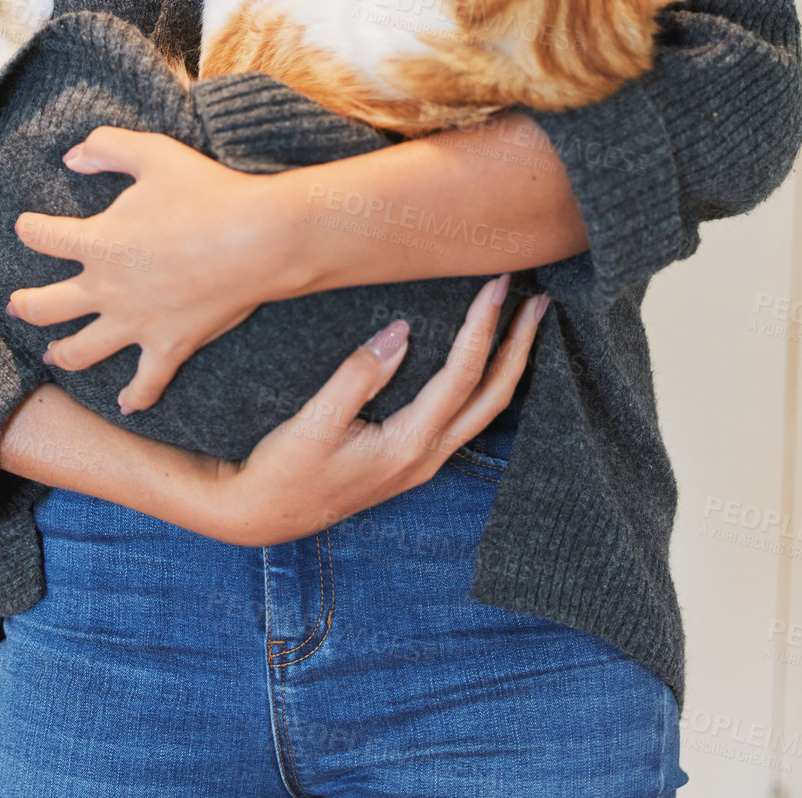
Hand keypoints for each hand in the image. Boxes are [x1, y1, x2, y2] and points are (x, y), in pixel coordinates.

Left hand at [8, 126, 299, 413]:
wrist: (259, 238)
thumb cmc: (208, 192)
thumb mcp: (154, 153)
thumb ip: (107, 147)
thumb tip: (71, 157)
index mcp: (99, 242)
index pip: (43, 238)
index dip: (29, 229)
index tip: (26, 226)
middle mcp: (107, 289)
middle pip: (45, 306)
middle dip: (25, 304)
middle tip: (17, 303)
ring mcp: (136, 323)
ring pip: (81, 351)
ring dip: (62, 353)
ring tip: (53, 353)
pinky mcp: (169, 345)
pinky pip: (146, 382)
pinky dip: (135, 396)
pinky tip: (126, 405)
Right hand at [205, 276, 546, 544]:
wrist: (263, 516)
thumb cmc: (284, 471)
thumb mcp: (314, 421)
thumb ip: (359, 375)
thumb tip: (401, 331)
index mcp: (409, 445)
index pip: (462, 375)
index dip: (483, 326)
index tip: (496, 286)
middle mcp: (427, 457)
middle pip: (494, 397)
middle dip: (520, 347)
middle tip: (538, 301)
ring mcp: (422, 462)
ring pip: (485, 411)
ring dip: (509, 366)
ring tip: (523, 325)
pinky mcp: (410, 460)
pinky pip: (466, 419)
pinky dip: (485, 385)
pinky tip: (483, 364)